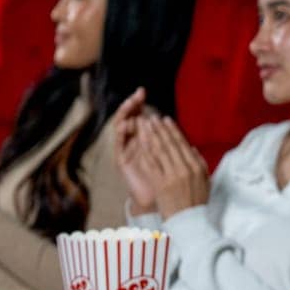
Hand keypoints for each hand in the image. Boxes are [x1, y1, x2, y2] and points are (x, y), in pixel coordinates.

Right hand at [112, 89, 158, 211]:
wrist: (158, 198)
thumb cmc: (165, 175)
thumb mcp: (168, 153)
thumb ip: (168, 138)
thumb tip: (170, 121)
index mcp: (144, 138)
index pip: (138, 115)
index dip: (139, 104)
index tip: (142, 91)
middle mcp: (132, 141)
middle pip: (128, 118)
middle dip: (130, 105)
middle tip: (135, 94)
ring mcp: (125, 150)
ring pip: (120, 128)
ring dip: (124, 116)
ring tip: (129, 105)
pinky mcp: (120, 160)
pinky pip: (119, 145)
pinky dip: (121, 134)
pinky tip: (124, 125)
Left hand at [139, 117, 210, 218]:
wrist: (189, 222)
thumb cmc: (197, 202)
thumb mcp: (205, 181)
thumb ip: (199, 163)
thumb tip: (192, 149)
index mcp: (197, 167)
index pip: (182, 144)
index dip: (172, 130)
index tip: (166, 120)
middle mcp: (185, 169)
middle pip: (170, 144)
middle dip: (159, 129)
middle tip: (151, 117)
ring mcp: (172, 176)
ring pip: (159, 151)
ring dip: (150, 135)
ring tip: (144, 124)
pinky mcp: (160, 184)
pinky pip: (151, 164)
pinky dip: (145, 151)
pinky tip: (139, 142)